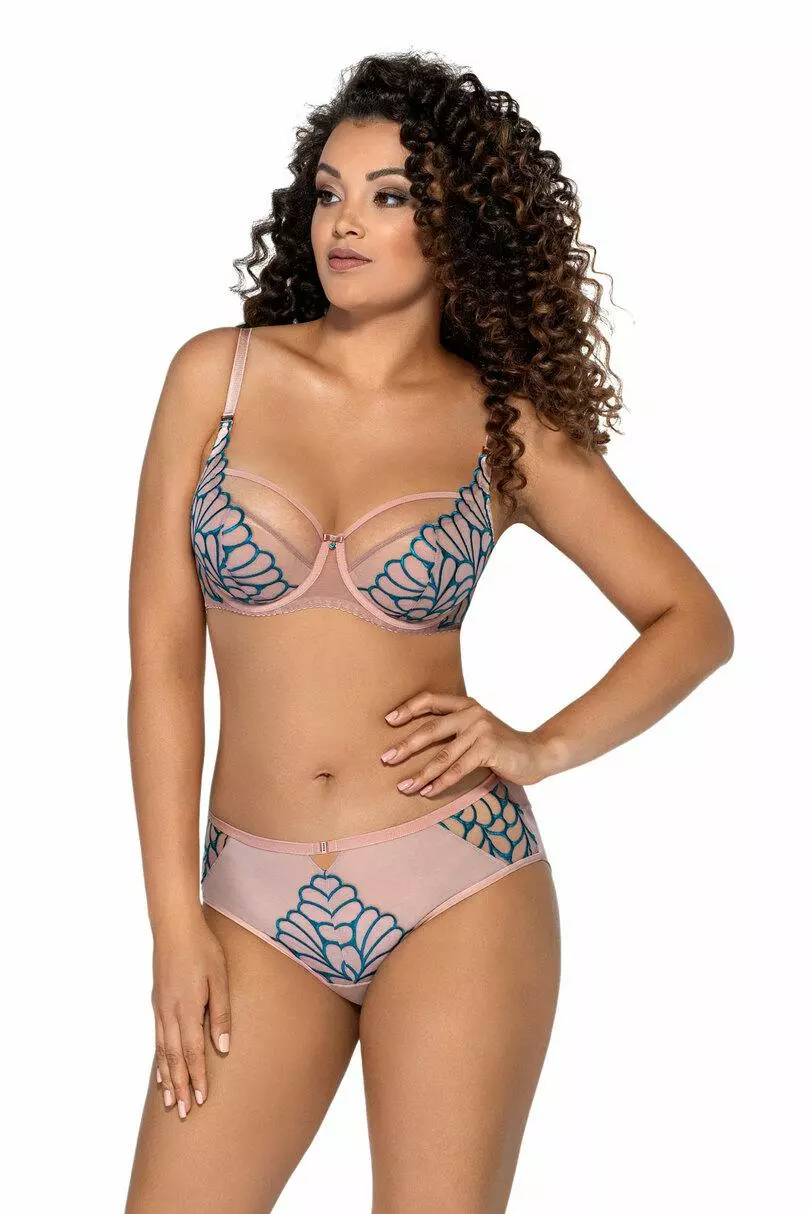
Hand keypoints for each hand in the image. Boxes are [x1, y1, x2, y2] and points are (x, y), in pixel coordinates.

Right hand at [151, 914, 230, 1119]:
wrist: (174, 927)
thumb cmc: (203, 949)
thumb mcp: (220, 979)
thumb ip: (221, 1014)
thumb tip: (223, 1049)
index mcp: (187, 1009)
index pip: (193, 1052)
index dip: (197, 1077)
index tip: (200, 1101)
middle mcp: (169, 1013)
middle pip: (174, 1058)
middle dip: (179, 1087)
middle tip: (182, 1113)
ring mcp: (160, 1008)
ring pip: (162, 1051)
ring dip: (167, 1078)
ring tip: (169, 1101)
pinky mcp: (158, 1002)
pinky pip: (157, 1038)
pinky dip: (160, 1059)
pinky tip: (161, 1069)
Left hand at [380, 690, 553, 796]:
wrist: (537, 753)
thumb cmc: (501, 745)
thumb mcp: (477, 729)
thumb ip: (455, 729)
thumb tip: (418, 742)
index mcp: (466, 704)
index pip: (431, 700)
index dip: (408, 708)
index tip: (388, 721)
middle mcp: (472, 713)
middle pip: (431, 728)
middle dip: (406, 745)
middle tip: (386, 758)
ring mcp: (481, 730)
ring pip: (443, 755)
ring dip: (421, 773)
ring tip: (403, 786)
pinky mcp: (489, 748)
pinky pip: (458, 768)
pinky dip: (441, 782)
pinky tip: (428, 792)